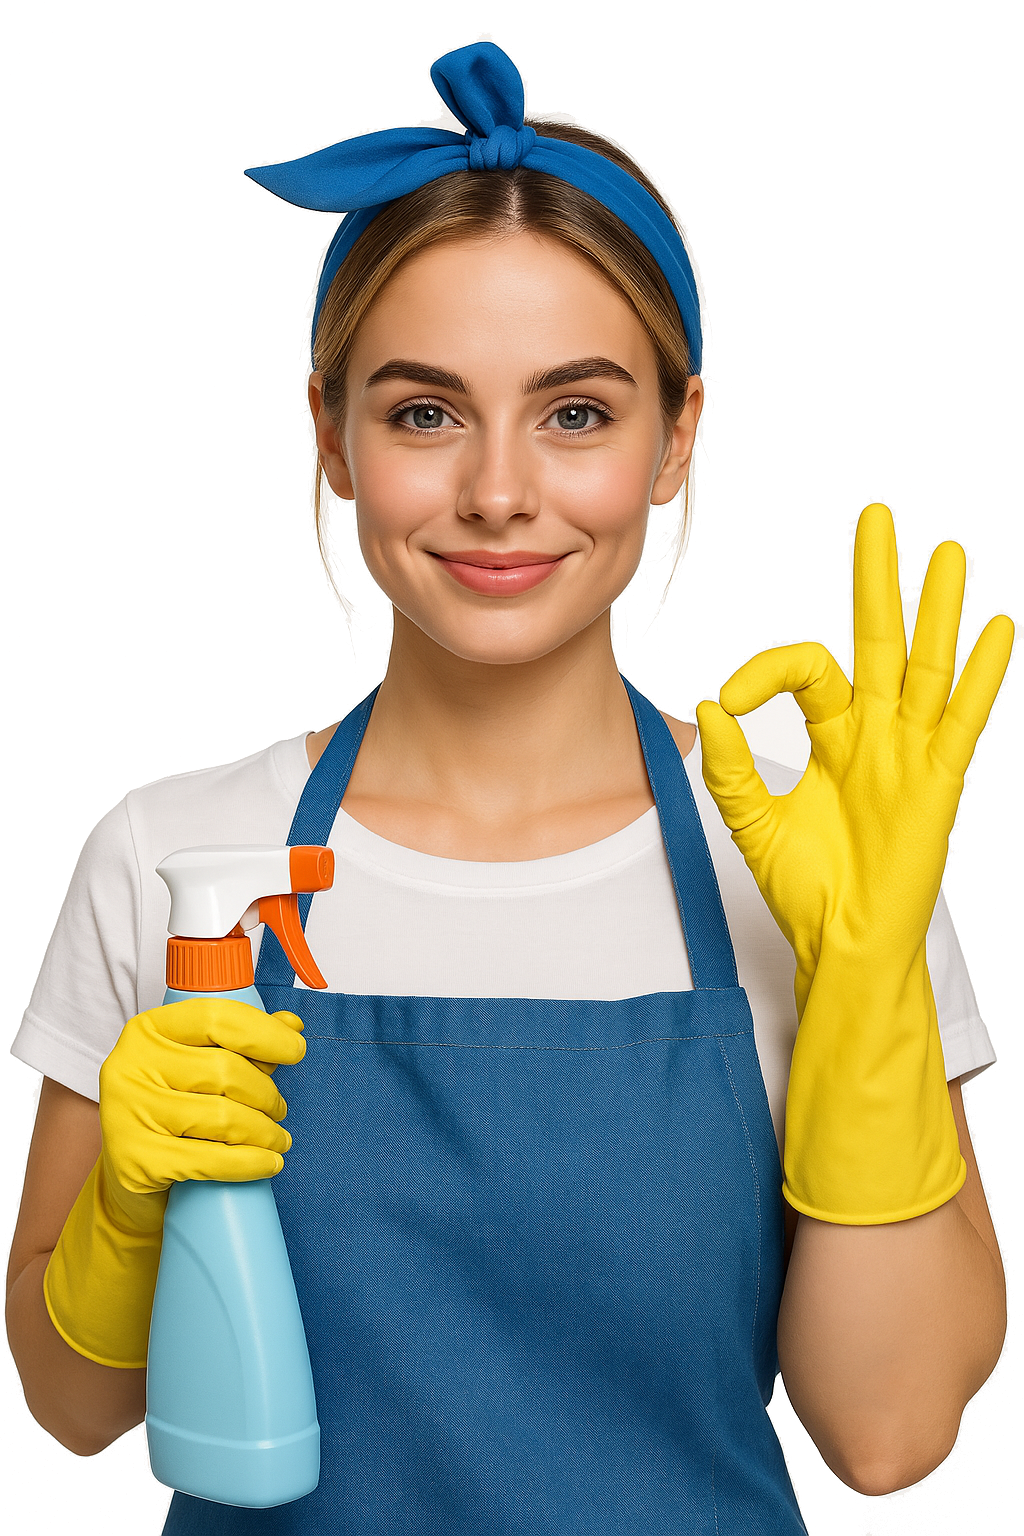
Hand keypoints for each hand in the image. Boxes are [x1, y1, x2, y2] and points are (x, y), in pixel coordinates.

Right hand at [99, 996, 306, 1216]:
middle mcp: (131, 1065)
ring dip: (265, 1132)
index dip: (265, 1033)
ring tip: (276, 1139)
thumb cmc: (171, 1107)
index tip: (295, 1049)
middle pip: (225, 1071)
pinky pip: (212, 1161)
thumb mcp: (199, 1063)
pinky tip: (269, 1162)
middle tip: (278, 1109)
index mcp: (148, 1030)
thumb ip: (242, 1040)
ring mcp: (128, 1113)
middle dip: (266, 1094)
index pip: (216, 1019)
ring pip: (224, 1118)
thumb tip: (290, 1025)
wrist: (126, 1170)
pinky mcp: (136, 1160)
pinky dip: (251, 1163)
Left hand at [696, 503, 1013, 1010]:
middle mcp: (875, 733)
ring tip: (944, 554)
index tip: (732, 697)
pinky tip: (994, 631)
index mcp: (831, 735)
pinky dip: (982, 677)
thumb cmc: (805, 888)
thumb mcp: (755, 822)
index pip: (807, 669)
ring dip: (937, 611)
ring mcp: (912, 753)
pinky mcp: (939, 783)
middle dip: (878, 579)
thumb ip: (733, 767)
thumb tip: (711, 706)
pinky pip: (963, 721)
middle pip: (879, 639)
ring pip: (927, 667)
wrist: (842, 942)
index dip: (767, 670)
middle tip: (876, 519)